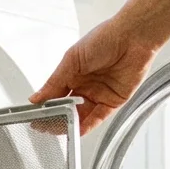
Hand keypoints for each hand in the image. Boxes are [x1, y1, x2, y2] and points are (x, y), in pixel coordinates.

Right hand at [29, 18, 157, 133]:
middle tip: (46, 127)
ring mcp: (99, 94)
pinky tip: (78, 130)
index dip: (46, 107)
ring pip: (82, 115)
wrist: (133, 37)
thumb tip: (36, 97)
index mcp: (72, 73)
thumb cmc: (104, 38)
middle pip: (67, 108)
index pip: (54, 95)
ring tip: (60, 131)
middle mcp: (85, 85)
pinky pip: (99, 117)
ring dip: (71, 124)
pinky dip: (88, 125)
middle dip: (57, 118)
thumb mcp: (72, 59)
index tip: (36, 118)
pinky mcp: (114, 101)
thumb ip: (54, 82)